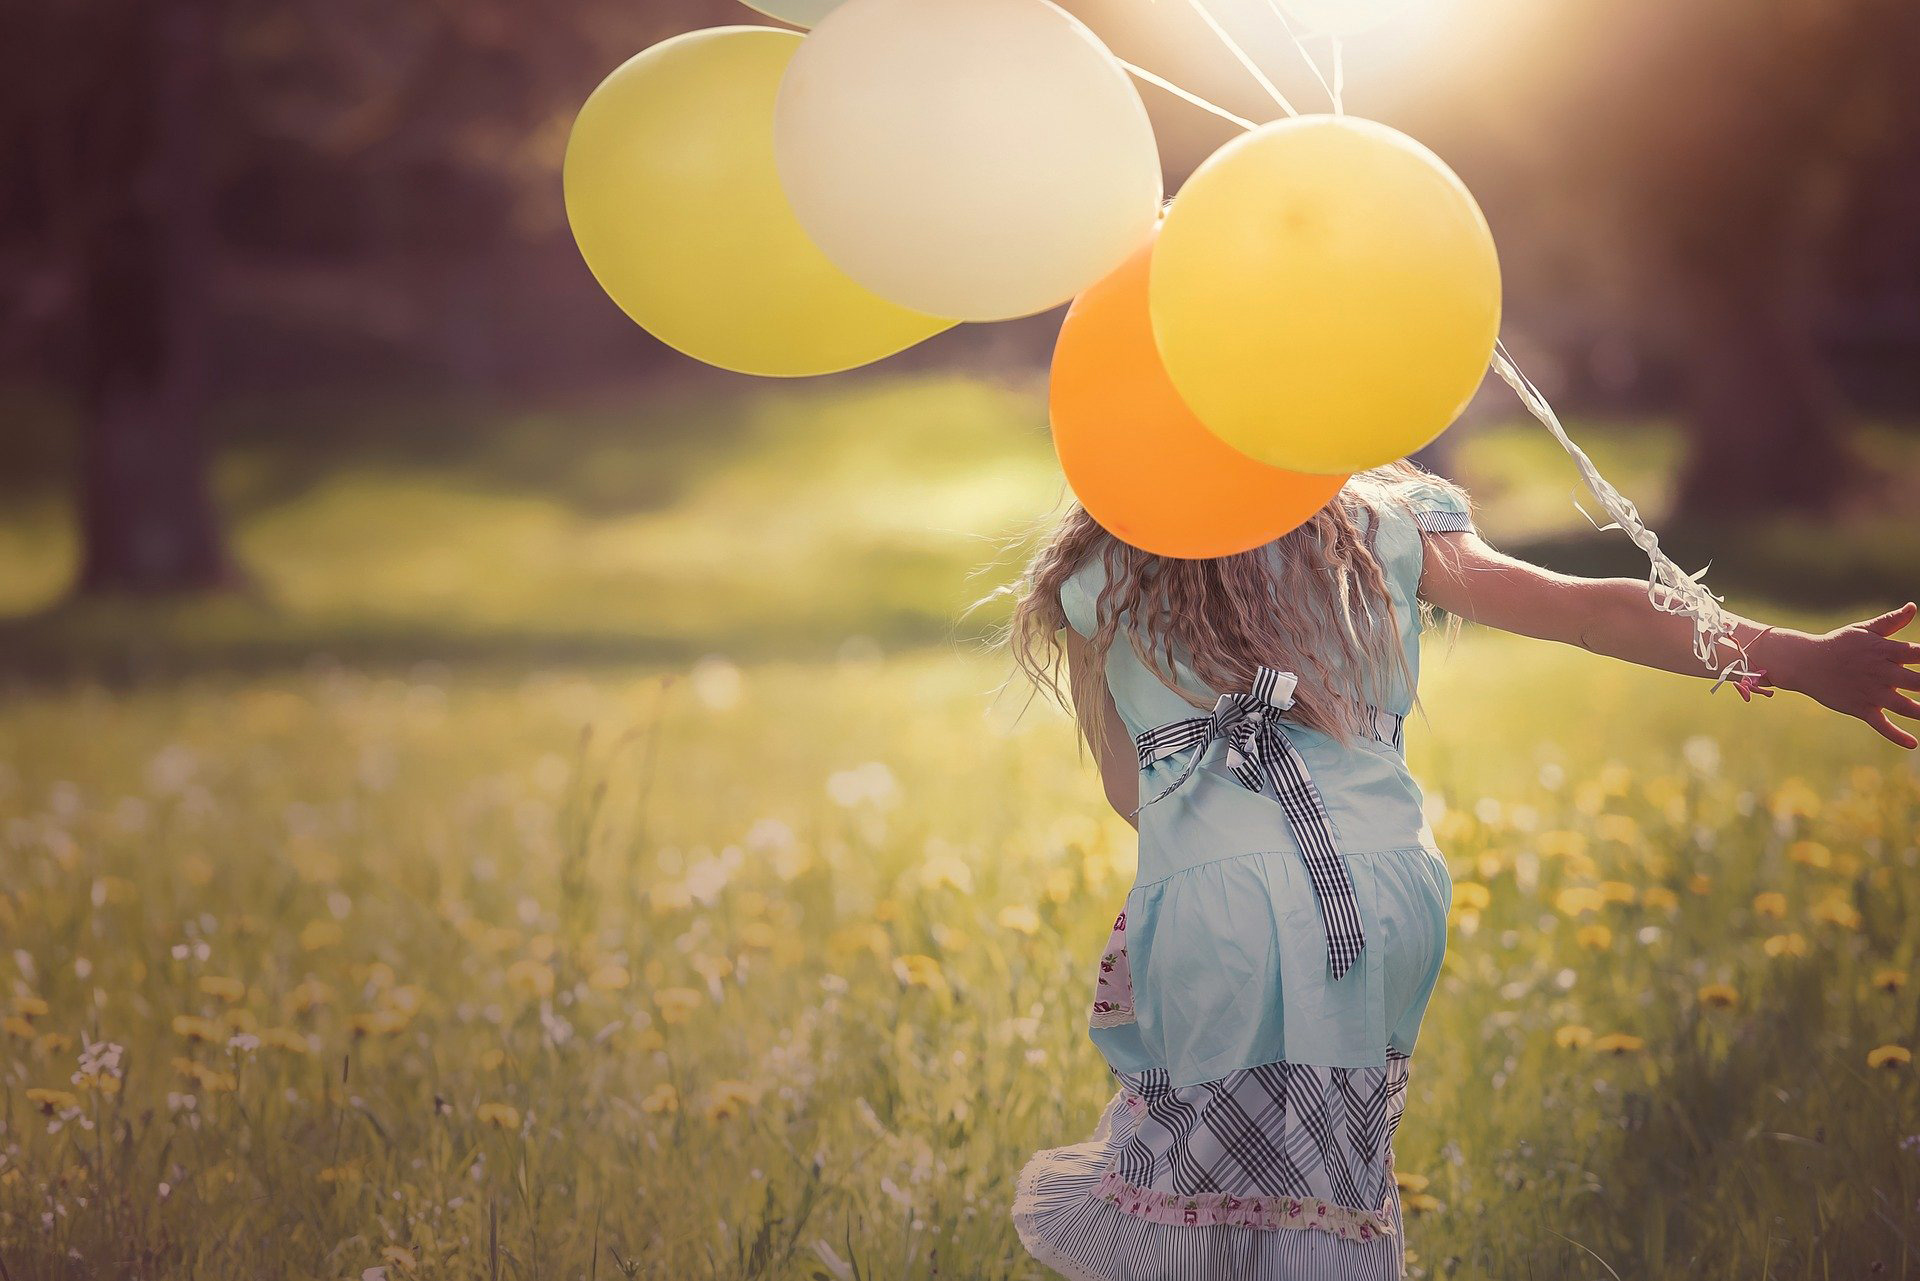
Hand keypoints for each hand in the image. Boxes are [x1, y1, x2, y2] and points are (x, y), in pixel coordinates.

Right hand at [1764, 603, 1919, 748]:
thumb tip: (1913, 607)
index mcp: (1885, 651)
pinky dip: (1897, 736)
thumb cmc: (1838, 644)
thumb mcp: (1863, 630)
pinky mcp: (1861, 708)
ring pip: (1906, 707)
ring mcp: (1872, 693)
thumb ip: (1891, 622)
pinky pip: (1882, 725)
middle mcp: (1882, 673)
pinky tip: (1913, 744)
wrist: (1805, 662)